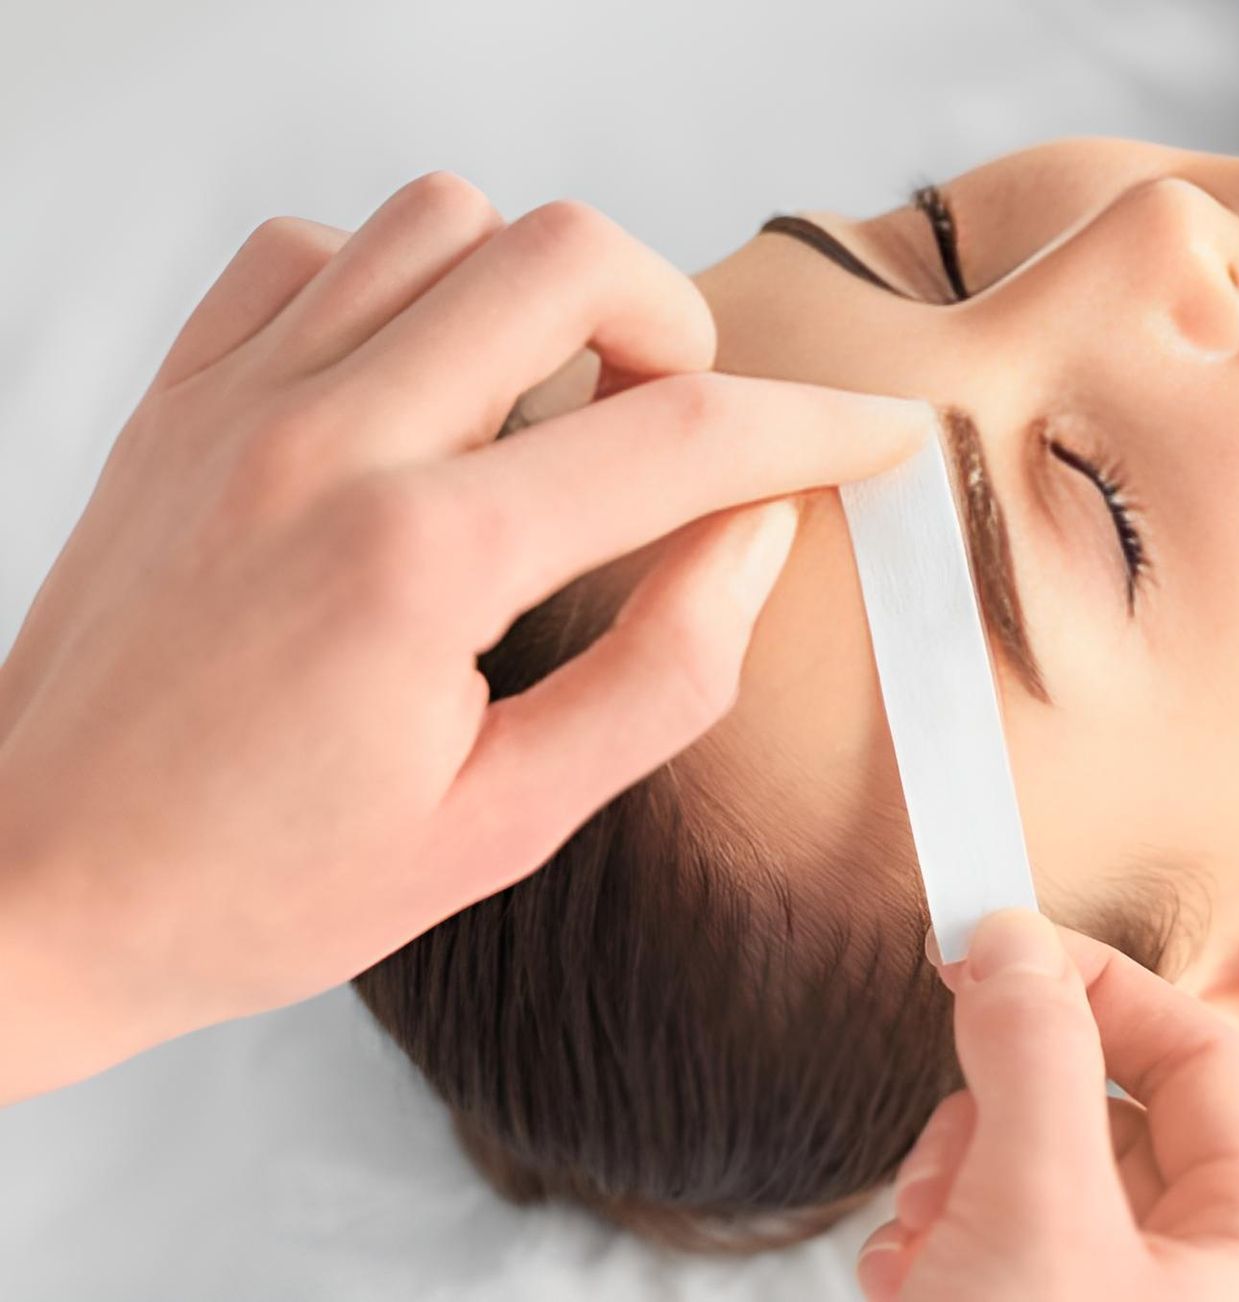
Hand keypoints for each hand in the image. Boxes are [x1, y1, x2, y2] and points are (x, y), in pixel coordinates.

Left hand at [0, 173, 928, 1102]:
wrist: (33, 887)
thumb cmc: (258, 882)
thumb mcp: (507, 826)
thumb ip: (663, 672)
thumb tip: (753, 538)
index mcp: (422, 564)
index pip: (680, 436)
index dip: (814, 426)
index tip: (874, 432)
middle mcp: (328, 445)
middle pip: (567, 257)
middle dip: (678, 328)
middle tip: (686, 427)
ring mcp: (240, 401)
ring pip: (444, 221)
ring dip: (539, 293)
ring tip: (552, 407)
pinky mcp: (180, 394)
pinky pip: (313, 247)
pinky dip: (398, 284)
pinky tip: (419, 389)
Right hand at [857, 910, 1238, 1301]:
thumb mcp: (1036, 1219)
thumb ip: (1036, 1061)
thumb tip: (1015, 942)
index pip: (1203, 1060)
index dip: (1101, 989)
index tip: (999, 950)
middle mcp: (1200, 1289)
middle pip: (1105, 1119)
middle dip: (1003, 1111)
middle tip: (951, 1135)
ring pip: (1035, 1184)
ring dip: (953, 1185)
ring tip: (921, 1235)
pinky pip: (994, 1252)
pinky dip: (936, 1246)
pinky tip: (906, 1278)